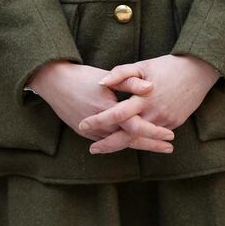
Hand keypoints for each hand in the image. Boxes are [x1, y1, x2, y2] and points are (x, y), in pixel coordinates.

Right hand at [28, 61, 174, 151]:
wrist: (54, 83)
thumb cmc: (83, 77)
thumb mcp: (109, 77)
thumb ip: (131, 82)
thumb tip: (151, 87)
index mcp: (109, 112)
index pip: (137, 128)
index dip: (155, 133)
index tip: (170, 136)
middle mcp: (101, 126)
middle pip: (131, 141)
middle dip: (151, 146)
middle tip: (170, 149)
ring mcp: (92, 133)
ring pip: (120, 144)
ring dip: (139, 146)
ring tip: (158, 148)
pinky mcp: (86, 134)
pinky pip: (109, 141)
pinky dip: (124, 143)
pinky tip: (136, 143)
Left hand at [78, 54, 219, 153]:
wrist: (197, 72)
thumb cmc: (167, 66)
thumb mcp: (142, 65)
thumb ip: (120, 73)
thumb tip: (101, 83)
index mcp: (144, 97)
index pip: (117, 113)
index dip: (99, 121)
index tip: (83, 124)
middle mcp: (154, 112)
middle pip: (128, 135)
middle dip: (108, 144)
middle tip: (92, 148)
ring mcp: (166, 120)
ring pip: (141, 139)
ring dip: (123, 145)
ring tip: (106, 147)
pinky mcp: (174, 123)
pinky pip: (154, 135)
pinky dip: (140, 139)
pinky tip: (127, 141)